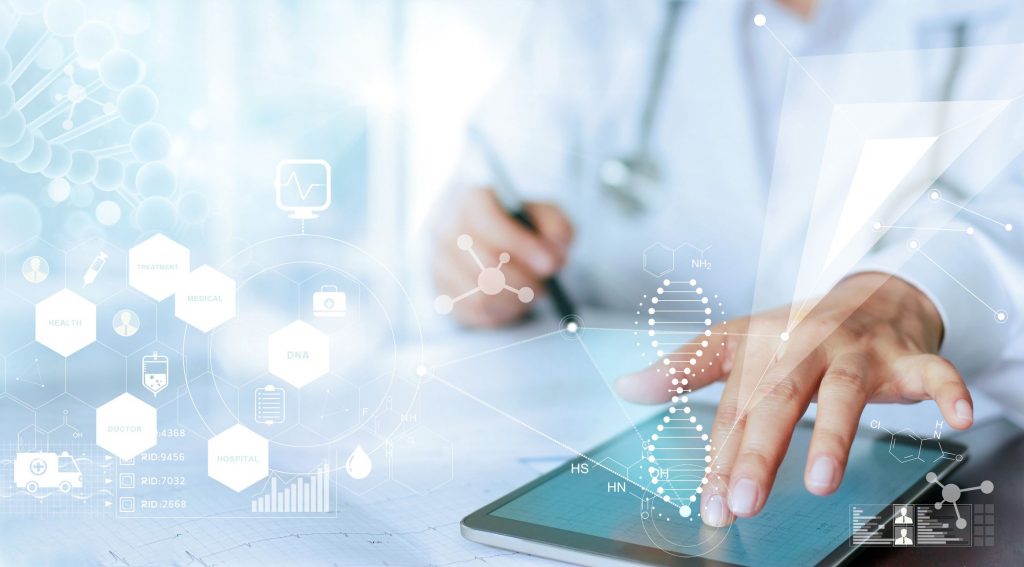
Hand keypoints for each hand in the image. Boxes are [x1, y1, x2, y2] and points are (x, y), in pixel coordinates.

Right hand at [432, 187, 572, 326]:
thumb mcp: (546, 217)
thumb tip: (554, 248)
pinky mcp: (443, 293)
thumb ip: (556, 227)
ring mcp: (440, 263)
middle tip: (546, 285)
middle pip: (484, 264)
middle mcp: (446, 229)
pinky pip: (476, 313)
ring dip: (515, 299)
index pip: (487, 222)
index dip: (520, 246)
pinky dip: (503, 312)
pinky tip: (513, 300)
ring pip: (481, 294)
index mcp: (470, 199)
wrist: (497, 245)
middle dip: (524, 280)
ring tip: (530, 291)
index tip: (551, 263)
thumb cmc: (523, 228)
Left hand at [615, 273, 972, 525]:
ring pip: (845, 390)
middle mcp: (805, 345)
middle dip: (758, 452)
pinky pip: (932, 372)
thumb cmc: (796, 332)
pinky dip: (946, 390)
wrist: (869, 293)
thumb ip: (684, 368)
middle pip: (778, 399)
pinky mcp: (906, 355)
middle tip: (740, 502)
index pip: (734, 407)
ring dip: (833, 433)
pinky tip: (956, 418)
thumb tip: (627, 387)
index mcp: (762, 347)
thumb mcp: (736, 344)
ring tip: (818, 481)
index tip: (706, 503)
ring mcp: (857, 350)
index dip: (719, 455)